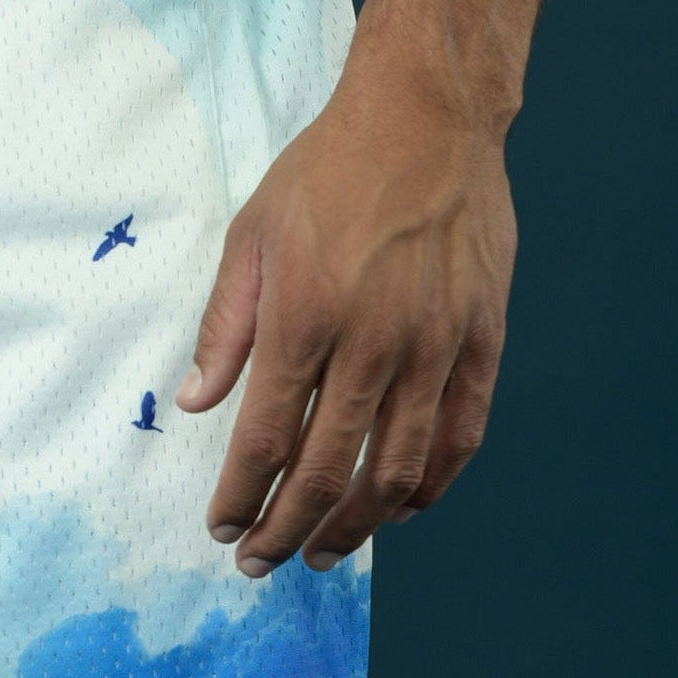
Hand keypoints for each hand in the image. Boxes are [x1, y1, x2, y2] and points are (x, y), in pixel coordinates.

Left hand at [178, 75, 514, 573]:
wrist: (427, 116)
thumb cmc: (329, 171)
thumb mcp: (251, 235)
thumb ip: (224, 326)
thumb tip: (195, 403)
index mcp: (304, 317)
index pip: (265, 438)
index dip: (241, 494)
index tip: (223, 526)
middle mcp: (373, 342)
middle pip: (326, 469)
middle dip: (285, 528)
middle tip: (261, 561)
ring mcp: (435, 346)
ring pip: (396, 470)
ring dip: (355, 525)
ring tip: (324, 552)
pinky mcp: (482, 340)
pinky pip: (459, 436)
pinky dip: (429, 485)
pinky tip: (401, 508)